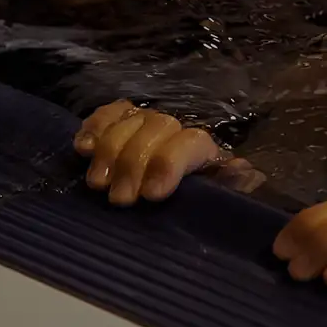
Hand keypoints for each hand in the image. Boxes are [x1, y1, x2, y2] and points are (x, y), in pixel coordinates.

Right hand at [74, 100, 225, 205]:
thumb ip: (234, 186)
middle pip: (156, 128)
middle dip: (134, 162)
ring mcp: (146, 124)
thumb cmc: (198, 210)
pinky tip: (83, 148)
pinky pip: (107, 115)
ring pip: (130, 120)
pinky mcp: (119, 125)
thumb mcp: (221, 203)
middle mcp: (175, 130)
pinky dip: (94, 128)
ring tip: (98, 183)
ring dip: (110, 150)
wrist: (171, 203)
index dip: (169, 163)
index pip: (191, 142)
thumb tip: (243, 172)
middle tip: (119, 198)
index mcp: (205, 151)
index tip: (152, 194)